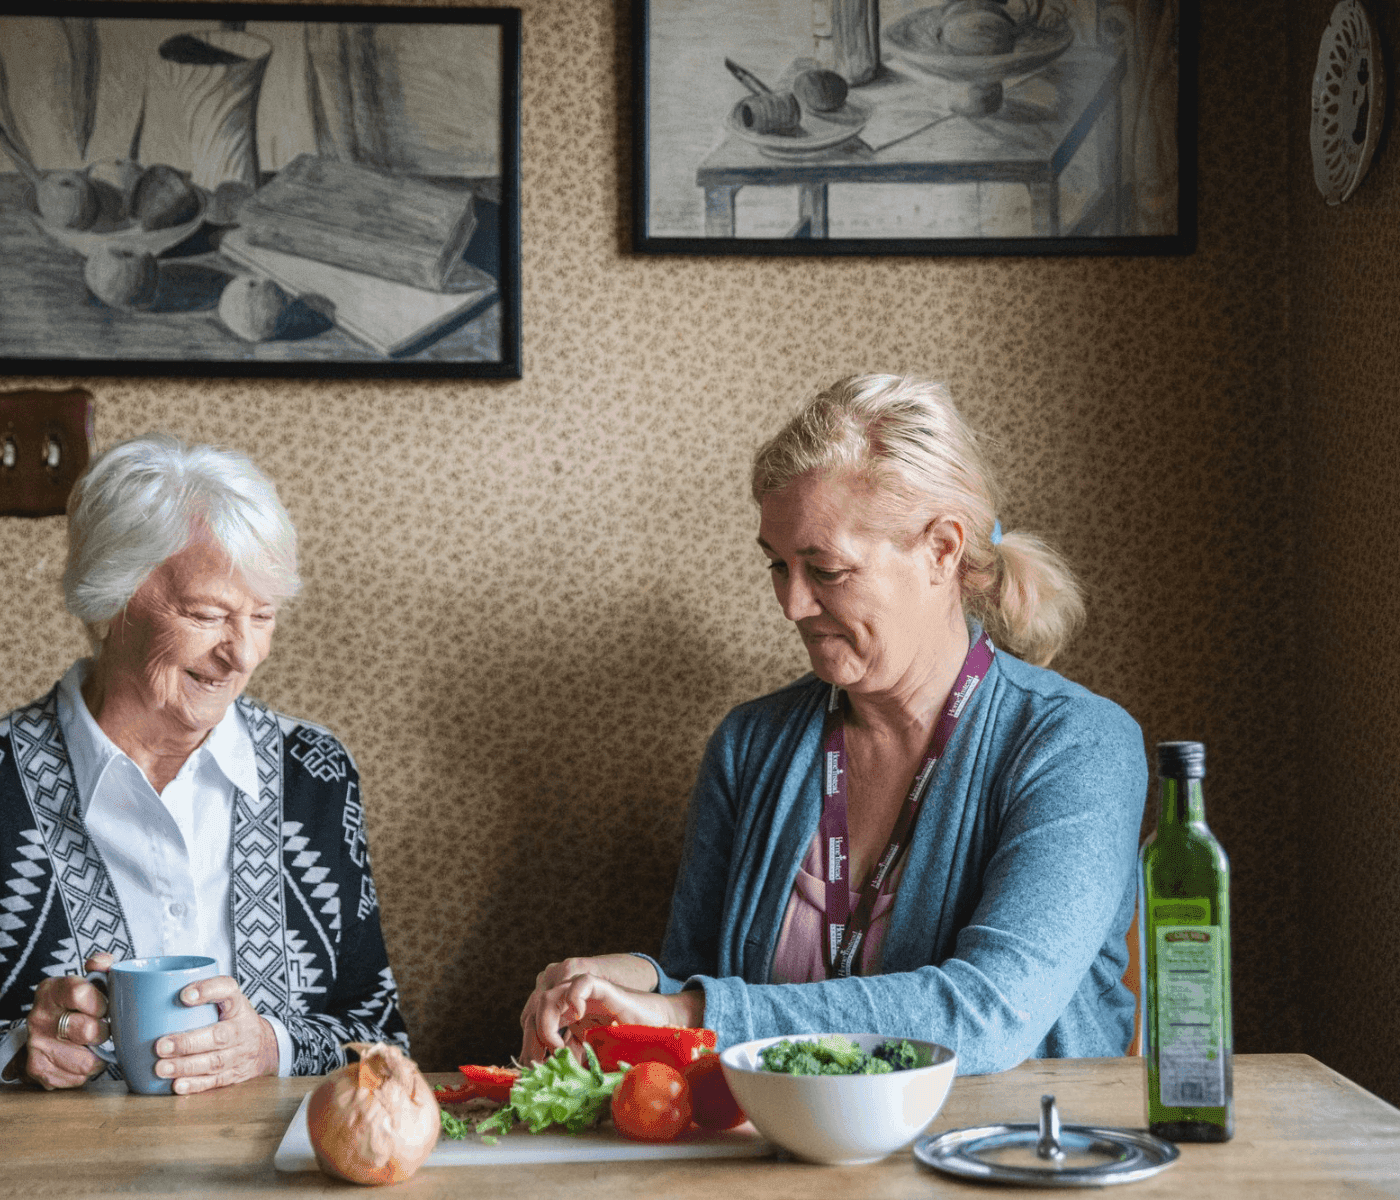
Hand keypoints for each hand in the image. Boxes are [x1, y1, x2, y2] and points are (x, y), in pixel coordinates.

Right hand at [23, 952, 113, 1089]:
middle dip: (103, 1032)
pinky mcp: (38, 1069)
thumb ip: (101, 966)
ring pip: (85, 1061)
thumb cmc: (79, 1003)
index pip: (80, 994)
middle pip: (87, 1031)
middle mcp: (39, 1017)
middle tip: (103, 1029)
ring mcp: (36, 1044)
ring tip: (95, 1045)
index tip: (104, 1008)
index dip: (100, 1003)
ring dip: (98, 1056)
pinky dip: (87, 1072)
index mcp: (51, 990)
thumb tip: (104, 963)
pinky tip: (84, 1058)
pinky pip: (77, 1078)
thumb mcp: (89, 979)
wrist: (50, 1027)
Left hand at [152, 975, 278, 1093]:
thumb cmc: (231, 1020)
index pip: (228, 990)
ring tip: (161, 1068)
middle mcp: (243, 1027)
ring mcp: (241, 1053)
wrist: (265, 1046)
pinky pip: (215, 1081)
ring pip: (216, 1061)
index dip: (209, 991)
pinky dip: (196, 1084)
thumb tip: (142, 1004)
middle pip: (220, 1035)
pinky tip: (177, 1085)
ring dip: (187, 1066)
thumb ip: (196, 1002)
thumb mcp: (224, 1002)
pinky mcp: (236, 1074)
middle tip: (160, 1046)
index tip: (184, 995)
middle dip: (189, 1042)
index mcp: (237, 1004)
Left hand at [518, 954, 658, 1064]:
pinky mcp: (603, 987)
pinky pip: (580, 982)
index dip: (529, 1044)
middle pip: (536, 1010)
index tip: (531, 1069)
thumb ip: (574, 1062)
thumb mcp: (593, 1057)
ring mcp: (586, 994)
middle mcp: (572, 1003)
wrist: (659, 1027)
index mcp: (567, 1017)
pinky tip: (579, 1016)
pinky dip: (573, 997)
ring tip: (557, 1046)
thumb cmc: (629, 1045)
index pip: (535, 1023)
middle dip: (531, 1039)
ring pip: (550, 995)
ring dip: (546, 1023)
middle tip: (537, 1063)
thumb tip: (549, 1078)